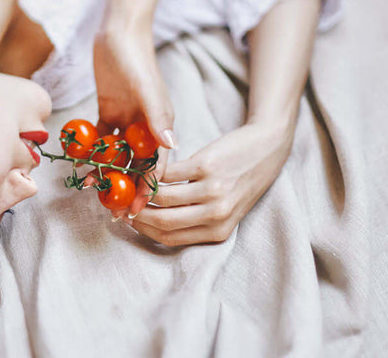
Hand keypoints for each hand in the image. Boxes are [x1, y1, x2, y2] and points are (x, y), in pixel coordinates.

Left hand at [92, 27, 175, 217]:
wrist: (117, 33)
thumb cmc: (136, 59)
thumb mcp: (147, 88)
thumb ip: (158, 117)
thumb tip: (171, 147)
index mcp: (160, 125)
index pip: (156, 166)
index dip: (146, 189)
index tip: (135, 210)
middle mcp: (145, 127)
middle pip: (136, 165)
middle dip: (125, 188)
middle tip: (110, 210)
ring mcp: (127, 121)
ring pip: (117, 155)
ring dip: (107, 172)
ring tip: (90, 189)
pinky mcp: (108, 112)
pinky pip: (101, 139)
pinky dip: (92, 152)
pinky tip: (80, 165)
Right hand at [127, 122, 294, 245]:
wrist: (265, 149)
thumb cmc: (240, 181)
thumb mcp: (224, 209)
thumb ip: (194, 220)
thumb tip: (150, 221)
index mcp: (219, 231)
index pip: (169, 238)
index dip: (142, 230)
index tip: (127, 219)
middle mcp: (217, 214)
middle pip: (164, 221)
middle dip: (136, 214)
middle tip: (121, 203)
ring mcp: (212, 190)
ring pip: (164, 197)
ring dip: (142, 192)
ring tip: (131, 185)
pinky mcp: (207, 166)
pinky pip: (170, 174)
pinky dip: (154, 171)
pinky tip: (148, 167)